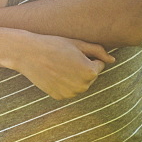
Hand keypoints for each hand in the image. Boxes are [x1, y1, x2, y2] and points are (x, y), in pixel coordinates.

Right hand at [0, 31, 115, 99]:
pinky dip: (63, 83)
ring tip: (58, 65)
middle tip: (64, 57)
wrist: (28, 53)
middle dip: (82, 67)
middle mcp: (83, 86)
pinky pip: (68, 90)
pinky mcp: (59, 97)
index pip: (98, 64)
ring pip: (79, 84)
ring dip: (74, 76)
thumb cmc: (54, 44)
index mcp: (90, 72)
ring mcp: (70, 93)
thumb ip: (99, 51)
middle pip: (89, 76)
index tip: (73, 51)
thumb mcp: (78, 44)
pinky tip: (52, 73)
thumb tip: (113, 60)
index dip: (87, 56)